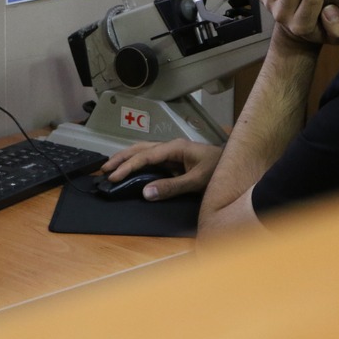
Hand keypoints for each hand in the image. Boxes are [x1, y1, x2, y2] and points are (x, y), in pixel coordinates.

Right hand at [101, 139, 222, 200]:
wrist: (235, 163)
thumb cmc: (219, 169)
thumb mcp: (197, 180)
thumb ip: (171, 187)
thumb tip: (145, 192)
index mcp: (174, 147)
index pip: (145, 156)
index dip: (127, 166)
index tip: (113, 177)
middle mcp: (170, 146)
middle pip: (140, 149)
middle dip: (121, 158)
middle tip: (103, 169)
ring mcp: (172, 151)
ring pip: (144, 151)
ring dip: (127, 158)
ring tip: (111, 166)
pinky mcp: (174, 158)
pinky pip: (151, 158)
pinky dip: (137, 161)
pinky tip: (130, 167)